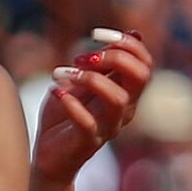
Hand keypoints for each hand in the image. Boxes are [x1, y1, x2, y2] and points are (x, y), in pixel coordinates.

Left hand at [32, 30, 153, 185]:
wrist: (47, 157)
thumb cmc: (64, 117)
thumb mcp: (81, 83)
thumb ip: (101, 63)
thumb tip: (132, 34)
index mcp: (126, 93)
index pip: (144, 63)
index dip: (127, 43)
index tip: (95, 33)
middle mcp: (124, 110)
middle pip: (141, 76)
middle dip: (115, 56)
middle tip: (81, 57)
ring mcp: (108, 127)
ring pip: (118, 98)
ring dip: (92, 79)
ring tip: (66, 73)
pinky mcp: (87, 142)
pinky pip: (87, 122)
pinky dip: (71, 103)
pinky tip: (55, 90)